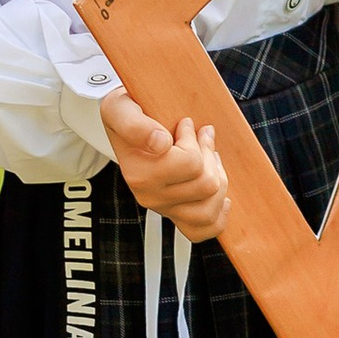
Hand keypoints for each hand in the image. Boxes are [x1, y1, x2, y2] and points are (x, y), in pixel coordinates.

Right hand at [99, 92, 227, 240]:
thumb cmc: (127, 115)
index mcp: (138, 173)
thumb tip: (160, 144)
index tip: (183, 124)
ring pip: (211, 205)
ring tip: (207, 159)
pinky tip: (219, 193)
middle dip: (208, 155)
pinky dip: (219, 213)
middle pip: (207, 184)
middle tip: (198, 138)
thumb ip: (134, 124)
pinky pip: (207, 228)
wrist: (126, 124)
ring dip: (217, 177)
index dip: (193, 139)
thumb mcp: (119, 109)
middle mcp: (148, 196)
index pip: (191, 164)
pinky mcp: (176, 215)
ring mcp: (164, 209)